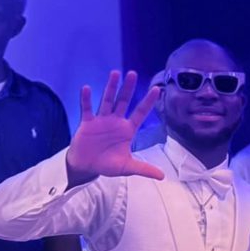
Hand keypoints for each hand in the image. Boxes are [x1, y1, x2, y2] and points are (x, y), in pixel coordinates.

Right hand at [66, 70, 163, 185]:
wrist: (86, 167)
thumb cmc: (107, 164)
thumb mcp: (127, 167)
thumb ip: (144, 169)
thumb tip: (163, 176)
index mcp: (128, 130)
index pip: (140, 113)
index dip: (148, 102)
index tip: (157, 89)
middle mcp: (116, 121)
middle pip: (124, 101)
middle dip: (128, 88)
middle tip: (133, 73)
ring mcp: (101, 120)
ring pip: (107, 101)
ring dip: (111, 88)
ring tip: (115, 73)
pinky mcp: (87, 123)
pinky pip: (87, 109)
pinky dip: (87, 99)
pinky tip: (88, 88)